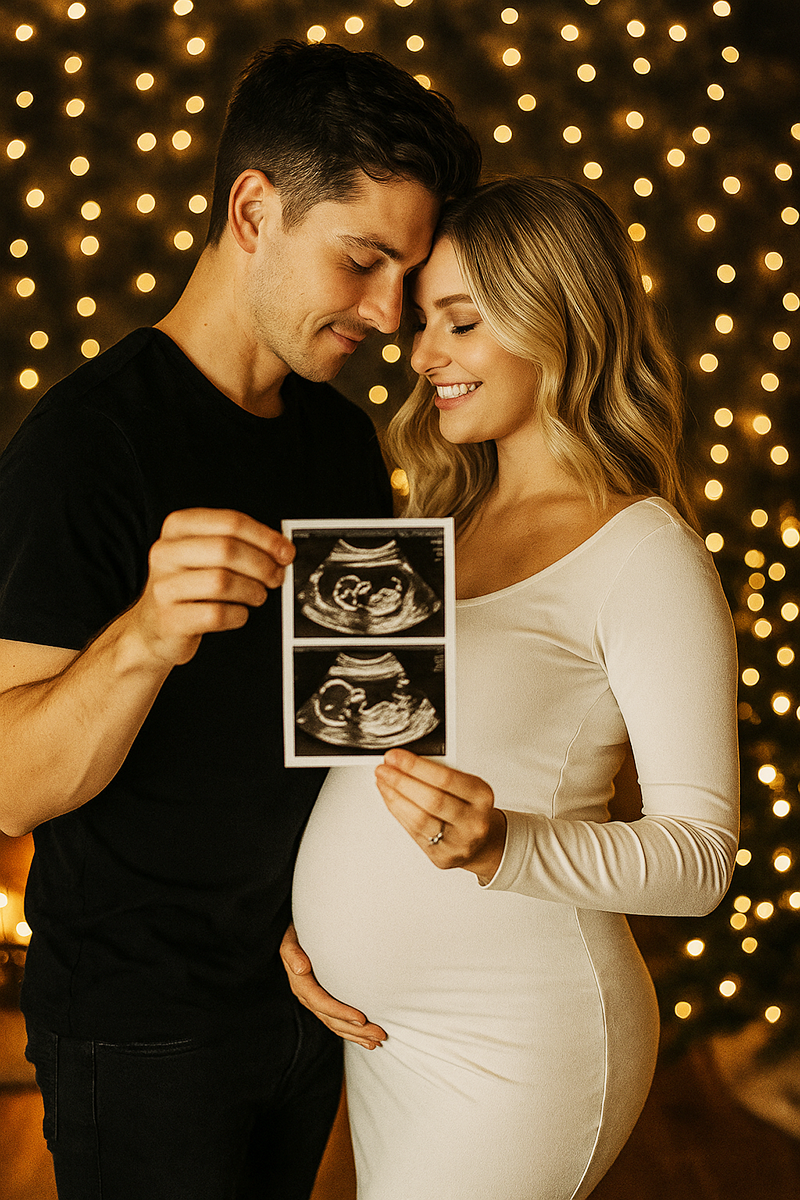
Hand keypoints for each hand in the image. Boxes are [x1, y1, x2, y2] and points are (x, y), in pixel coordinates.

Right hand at [129, 508, 293, 665]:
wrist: (153, 627)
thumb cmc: (189, 586)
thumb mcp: (205, 554)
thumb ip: (238, 544)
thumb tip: (282, 548)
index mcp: (177, 527)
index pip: (230, 522)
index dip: (265, 537)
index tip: (286, 552)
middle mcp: (165, 552)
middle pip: (227, 549)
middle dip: (262, 565)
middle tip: (277, 577)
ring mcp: (163, 587)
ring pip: (222, 582)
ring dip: (252, 590)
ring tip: (258, 596)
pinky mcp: (169, 619)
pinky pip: (216, 614)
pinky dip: (237, 615)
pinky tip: (239, 613)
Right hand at [279, 924, 386, 1049]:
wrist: (291, 934)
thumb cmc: (295, 934)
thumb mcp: (289, 940)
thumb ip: (293, 953)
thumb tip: (300, 968)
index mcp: (301, 984)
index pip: (323, 1003)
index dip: (342, 1013)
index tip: (362, 1018)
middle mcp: (307, 997)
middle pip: (332, 1020)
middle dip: (356, 1030)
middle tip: (380, 1035)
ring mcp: (314, 1001)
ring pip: (335, 1025)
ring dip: (357, 1035)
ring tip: (377, 1041)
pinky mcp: (321, 1001)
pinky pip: (335, 1021)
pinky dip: (351, 1031)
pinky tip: (365, 1038)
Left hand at [374, 748, 506, 883]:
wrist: (480, 842)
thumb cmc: (469, 808)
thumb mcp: (465, 786)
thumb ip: (439, 774)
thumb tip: (402, 762)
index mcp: (481, 796)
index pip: (446, 778)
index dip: (415, 766)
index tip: (395, 756)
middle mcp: (473, 821)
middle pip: (431, 800)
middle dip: (401, 781)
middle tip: (384, 769)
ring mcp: (458, 842)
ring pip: (419, 819)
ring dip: (395, 797)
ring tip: (383, 782)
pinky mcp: (442, 857)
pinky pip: (413, 831)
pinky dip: (398, 811)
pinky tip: (390, 798)